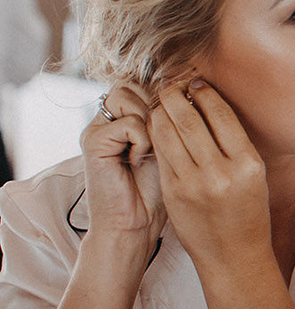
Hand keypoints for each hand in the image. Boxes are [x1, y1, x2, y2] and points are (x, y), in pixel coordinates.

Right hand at [77, 84, 165, 243]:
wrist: (134, 223)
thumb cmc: (158, 189)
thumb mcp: (170, 146)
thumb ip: (168, 118)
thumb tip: (187, 84)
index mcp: (124, 118)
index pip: (144, 85)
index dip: (165, 97)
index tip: (178, 122)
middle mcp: (107, 119)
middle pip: (135, 85)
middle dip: (157, 107)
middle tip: (163, 140)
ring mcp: (98, 129)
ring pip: (130, 97)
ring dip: (150, 122)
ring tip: (150, 151)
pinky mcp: (93, 141)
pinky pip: (129, 123)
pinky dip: (142, 142)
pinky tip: (138, 162)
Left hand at [147, 82, 273, 276]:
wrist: (233, 255)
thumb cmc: (247, 212)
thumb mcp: (253, 175)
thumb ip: (234, 144)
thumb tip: (209, 106)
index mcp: (248, 164)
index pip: (221, 115)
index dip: (205, 93)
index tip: (196, 82)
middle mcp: (221, 173)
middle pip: (190, 120)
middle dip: (176, 95)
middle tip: (171, 83)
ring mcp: (193, 184)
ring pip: (169, 134)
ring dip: (162, 111)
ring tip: (162, 100)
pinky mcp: (173, 193)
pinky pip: (161, 154)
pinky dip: (156, 135)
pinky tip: (157, 126)